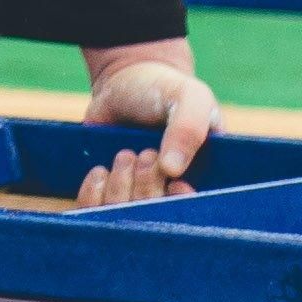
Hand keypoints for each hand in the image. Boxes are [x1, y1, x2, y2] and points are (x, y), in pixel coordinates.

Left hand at [69, 46, 215, 205]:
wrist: (126, 81)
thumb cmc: (165, 89)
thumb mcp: (189, 97)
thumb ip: (189, 129)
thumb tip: (172, 171)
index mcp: (206, 180)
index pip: (197, 216)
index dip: (184, 207)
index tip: (176, 184)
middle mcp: (172, 196)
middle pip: (158, 221)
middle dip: (149, 188)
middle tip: (146, 154)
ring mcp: (139, 197)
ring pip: (125, 220)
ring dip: (122, 189)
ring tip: (126, 154)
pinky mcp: (109, 195)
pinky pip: (96, 213)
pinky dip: (95, 195)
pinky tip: (101, 171)